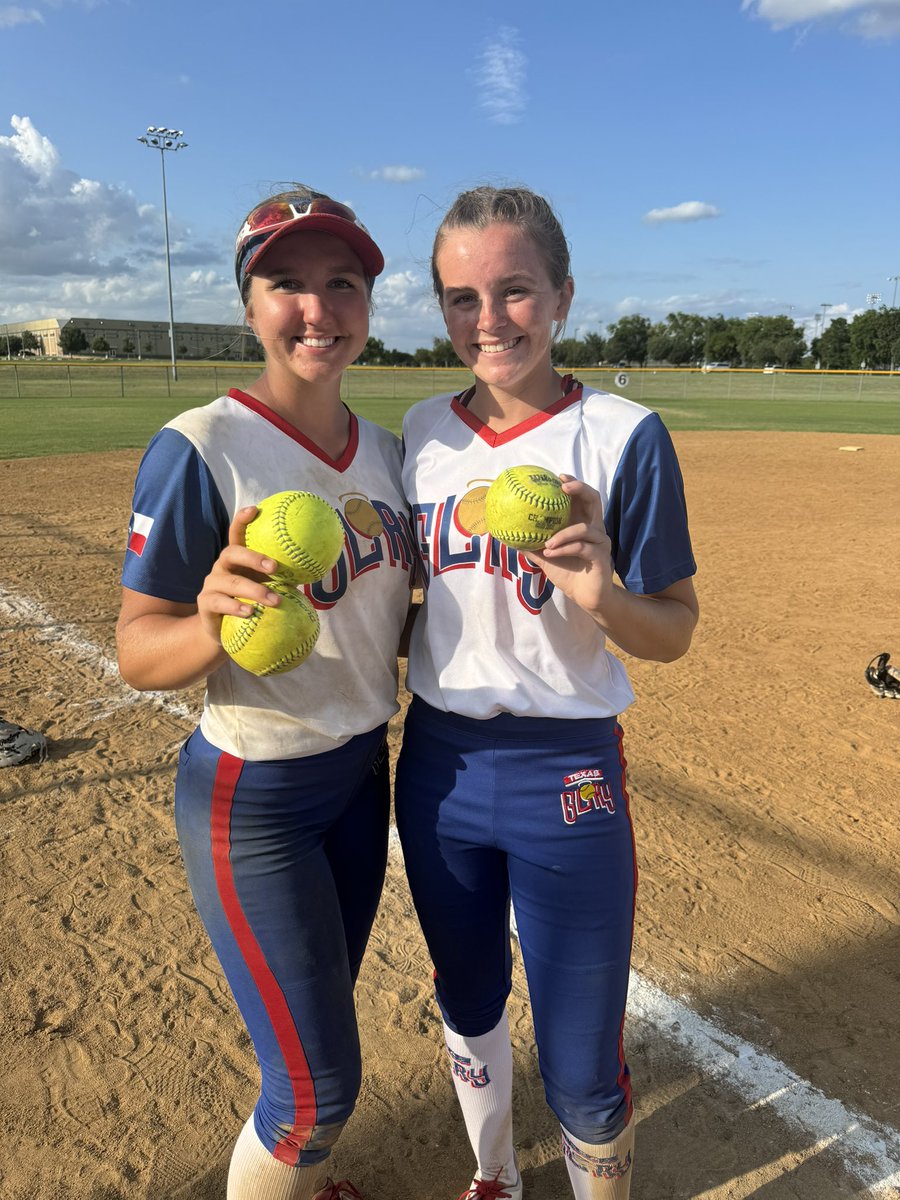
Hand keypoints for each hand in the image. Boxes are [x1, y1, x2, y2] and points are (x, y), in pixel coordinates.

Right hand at [195, 506, 283, 643]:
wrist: (224, 632)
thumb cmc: (252, 603)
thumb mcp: (269, 586)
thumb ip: (286, 576)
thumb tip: (318, 565)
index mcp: (237, 559)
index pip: (236, 534)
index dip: (242, 520)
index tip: (255, 509)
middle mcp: (222, 567)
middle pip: (232, 553)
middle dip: (253, 558)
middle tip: (274, 568)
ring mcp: (211, 584)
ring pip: (232, 583)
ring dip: (255, 591)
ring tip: (275, 601)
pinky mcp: (205, 603)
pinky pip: (220, 603)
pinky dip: (236, 607)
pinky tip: (250, 612)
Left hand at [527, 476, 613, 615]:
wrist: (585, 596)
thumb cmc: (568, 573)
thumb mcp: (546, 557)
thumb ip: (531, 544)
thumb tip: (507, 536)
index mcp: (583, 523)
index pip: (582, 497)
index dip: (573, 483)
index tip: (558, 476)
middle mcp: (595, 529)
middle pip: (594, 500)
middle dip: (579, 489)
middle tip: (563, 488)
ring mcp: (600, 542)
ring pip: (585, 528)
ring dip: (563, 534)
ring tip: (546, 543)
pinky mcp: (601, 557)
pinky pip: (582, 547)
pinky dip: (564, 549)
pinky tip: (550, 554)